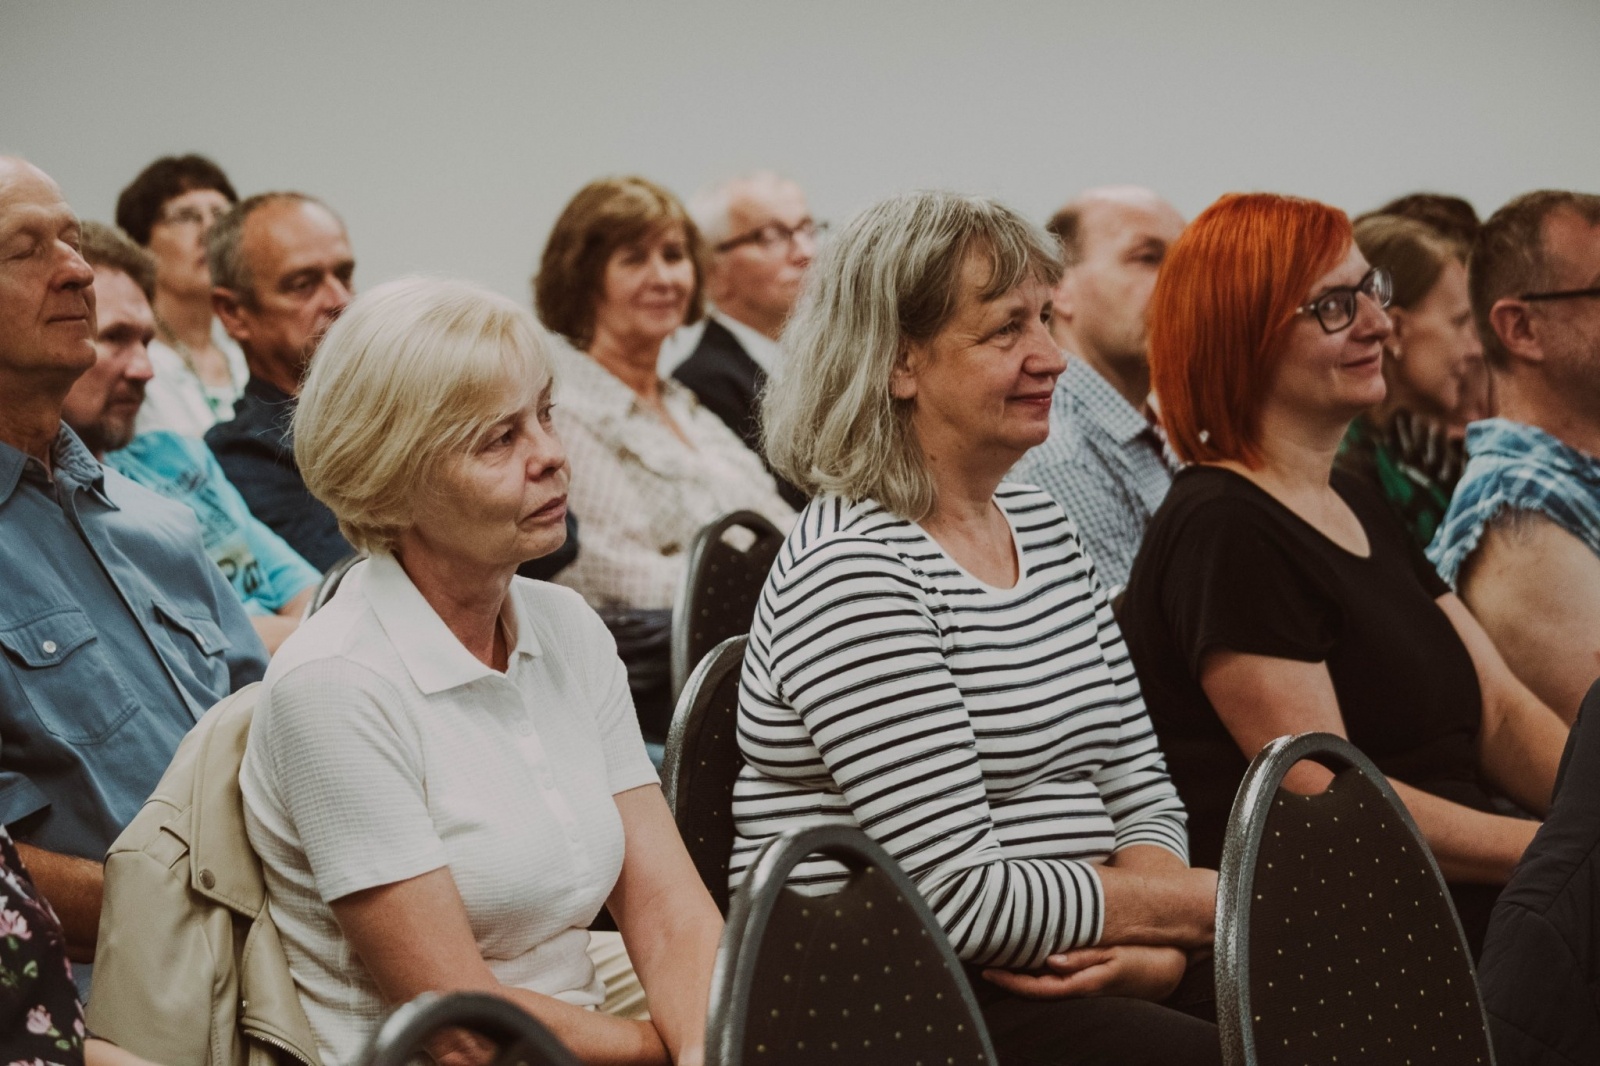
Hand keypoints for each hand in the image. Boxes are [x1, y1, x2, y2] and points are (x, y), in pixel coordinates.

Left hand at [981, 944, 1187, 1001]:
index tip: (988, 969)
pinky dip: (1035, 972)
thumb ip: (1085, 957)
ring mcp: (1081, 988)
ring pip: (1042, 985)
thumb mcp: (1116, 955)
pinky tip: (1024, 959)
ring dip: (1019, 974)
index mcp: (1083, 984)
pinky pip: (1053, 980)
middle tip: (981, 960)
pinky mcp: (1085, 981)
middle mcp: (1079, 990)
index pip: (1039, 987)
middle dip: (1008, 978)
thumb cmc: (1142, 958)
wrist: (1165, 969)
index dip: (1012, 981)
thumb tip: (1051, 961)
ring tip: (995, 956)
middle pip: (1035, 989)